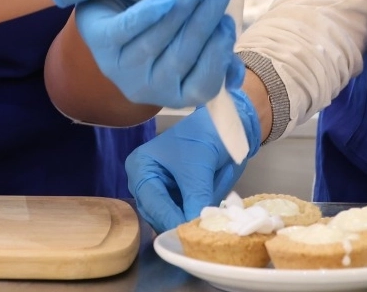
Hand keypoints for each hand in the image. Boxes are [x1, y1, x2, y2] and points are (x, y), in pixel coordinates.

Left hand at [77, 0, 240, 108]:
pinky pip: (125, 30)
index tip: (228, 22)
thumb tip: (235, 78)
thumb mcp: (189, 44)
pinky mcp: (98, 41)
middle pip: (181, 56)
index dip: (217, 55)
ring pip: (156, 39)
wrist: (110, 3)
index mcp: (172, 94)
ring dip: (184, 6)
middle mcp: (144, 88)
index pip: (202, 87)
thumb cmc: (159, 26)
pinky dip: (147, 15)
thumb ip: (214, 57)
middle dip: (205, 18)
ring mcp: (118, 67)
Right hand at [127, 76, 261, 231]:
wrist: (226, 128)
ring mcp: (162, 194)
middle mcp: (145, 184)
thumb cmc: (206, 136)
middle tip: (196, 238)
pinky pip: (182, 218)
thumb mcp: (200, 165)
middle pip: (156, 215)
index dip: (169, 219)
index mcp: (141, 168)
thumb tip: (195, 224)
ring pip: (169, 221)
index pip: (152, 201)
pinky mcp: (177, 200)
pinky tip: (207, 227)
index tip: (186, 234)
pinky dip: (194, 223)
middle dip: (176, 225)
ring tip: (203, 234)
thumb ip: (196, 195)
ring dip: (186, 227)